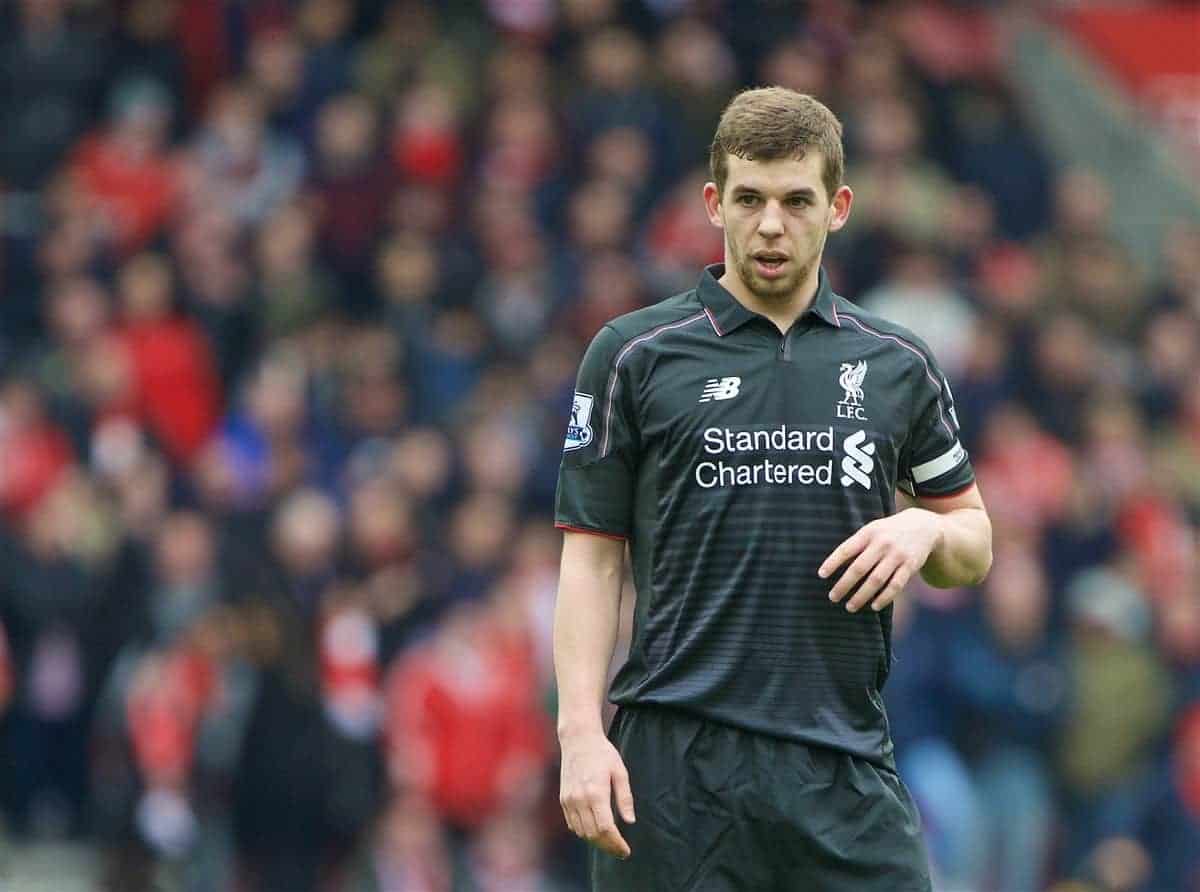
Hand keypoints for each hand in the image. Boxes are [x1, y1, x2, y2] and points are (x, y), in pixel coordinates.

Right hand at [558, 729, 635, 858]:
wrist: (578, 740)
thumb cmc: (602, 753)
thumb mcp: (620, 771)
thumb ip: (625, 797)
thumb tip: (630, 821)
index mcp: (596, 792)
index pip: (606, 828)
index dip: (616, 844)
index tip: (626, 851)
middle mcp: (580, 799)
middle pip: (593, 834)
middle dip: (608, 846)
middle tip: (620, 851)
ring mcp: (569, 800)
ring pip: (582, 832)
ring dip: (596, 841)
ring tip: (610, 842)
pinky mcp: (563, 799)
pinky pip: (572, 824)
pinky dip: (584, 832)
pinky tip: (595, 830)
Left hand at [819, 509, 942, 612]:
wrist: (924, 526)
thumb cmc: (888, 532)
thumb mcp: (872, 530)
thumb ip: (857, 545)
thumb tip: (834, 566)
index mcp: (868, 533)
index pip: (846, 549)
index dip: (832, 562)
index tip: (821, 575)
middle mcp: (882, 543)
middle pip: (859, 568)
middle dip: (844, 585)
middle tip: (833, 597)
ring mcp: (897, 555)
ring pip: (876, 580)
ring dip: (861, 596)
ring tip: (850, 606)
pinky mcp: (910, 566)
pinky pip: (895, 585)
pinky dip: (884, 598)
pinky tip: (873, 606)